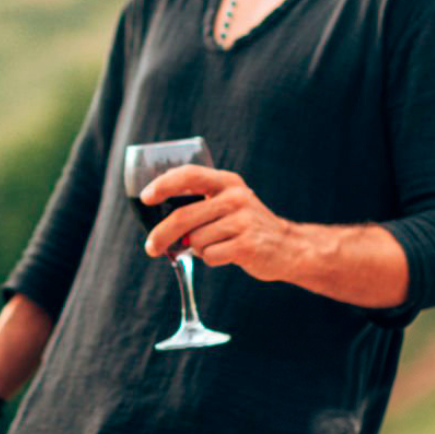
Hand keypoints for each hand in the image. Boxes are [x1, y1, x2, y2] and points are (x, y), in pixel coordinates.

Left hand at [140, 165, 302, 280]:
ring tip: (217, 244)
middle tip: (150, 247)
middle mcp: (235, 197)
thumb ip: (200, 202)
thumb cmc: (247, 226)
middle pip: (184, 215)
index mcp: (228, 182)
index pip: (190, 174)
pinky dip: (211, 259)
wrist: (288, 247)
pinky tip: (227, 254)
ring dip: (197, 248)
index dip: (164, 184)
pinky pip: (209, 256)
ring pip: (195, 240)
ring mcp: (242, 221)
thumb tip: (158, 217)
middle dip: (162, 234)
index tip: (145, 197)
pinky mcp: (246, 246)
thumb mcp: (229, 203)